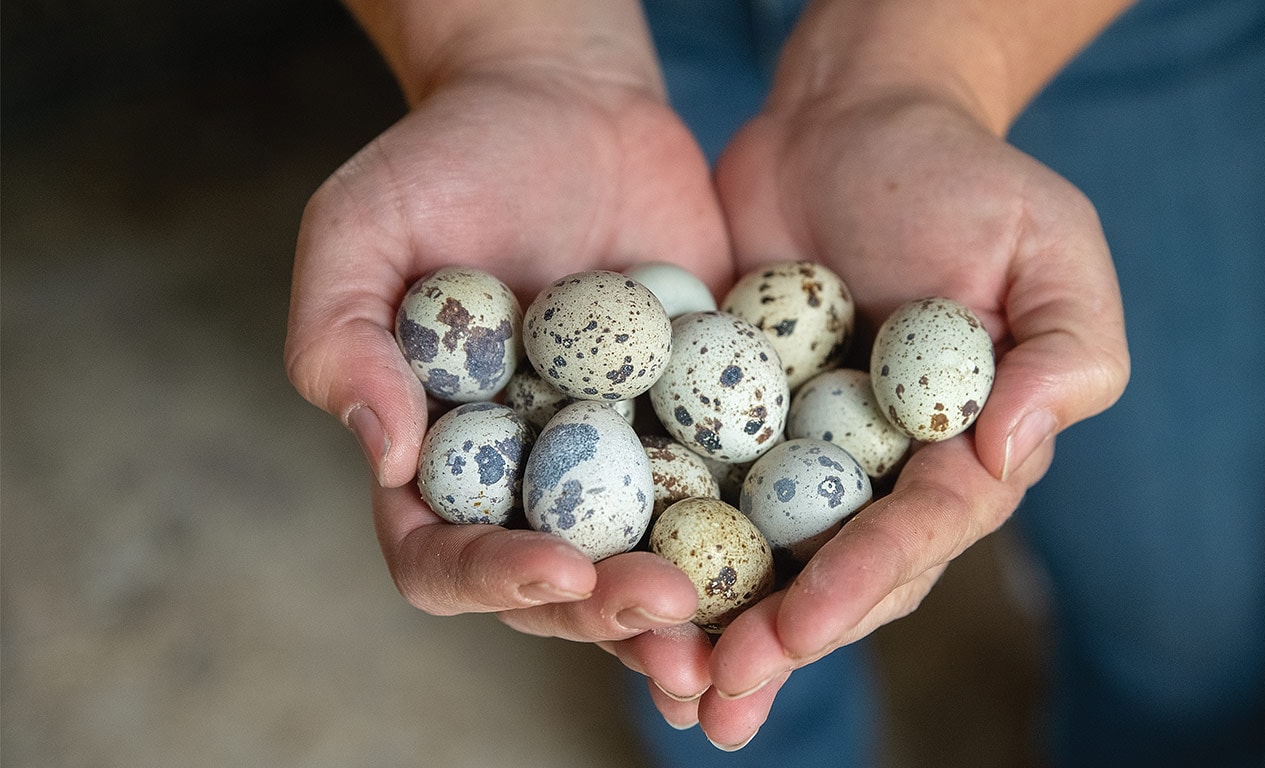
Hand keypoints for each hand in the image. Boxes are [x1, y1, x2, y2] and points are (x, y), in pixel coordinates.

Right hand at [285, 52, 731, 700]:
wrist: (566, 101)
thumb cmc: (445, 160)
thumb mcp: (360, 229)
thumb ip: (340, 338)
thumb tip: (387, 456)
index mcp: (437, 457)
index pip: (441, 556)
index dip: (491, 577)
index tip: (556, 565)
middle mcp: (527, 478)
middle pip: (555, 586)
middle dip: (605, 613)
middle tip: (665, 605)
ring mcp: (618, 458)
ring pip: (646, 563)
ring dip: (687, 609)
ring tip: (732, 631)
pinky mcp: (695, 421)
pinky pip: (726, 491)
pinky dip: (756, 535)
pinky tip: (799, 557)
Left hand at [678, 91, 1129, 745]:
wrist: (850, 116)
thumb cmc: (963, 177)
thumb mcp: (1047, 247)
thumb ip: (1061, 354)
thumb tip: (1011, 453)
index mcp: (961, 451)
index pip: (920, 531)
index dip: (865, 582)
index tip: (805, 625)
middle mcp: (878, 471)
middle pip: (835, 569)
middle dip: (782, 636)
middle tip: (720, 689)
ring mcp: (795, 450)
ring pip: (758, 552)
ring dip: (715, 621)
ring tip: (667, 684)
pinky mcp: (722, 416)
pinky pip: (689, 483)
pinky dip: (658, 539)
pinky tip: (609, 588)